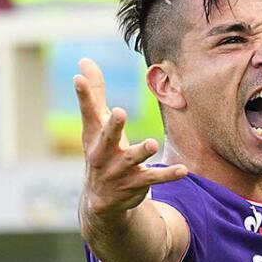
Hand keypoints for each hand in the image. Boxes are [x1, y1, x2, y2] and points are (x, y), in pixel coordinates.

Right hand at [76, 58, 185, 215]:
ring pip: (130, 161)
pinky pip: (153, 179)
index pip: (87, 112)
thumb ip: (94, 94)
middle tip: (119, 112)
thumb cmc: (101, 151)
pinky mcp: (135, 185)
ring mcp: (118, 171)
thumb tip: (84, 60)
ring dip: (141, 152)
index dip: (83, 95)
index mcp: (93, 136)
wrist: (101, 200)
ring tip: (152, 144)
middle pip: (107, 138)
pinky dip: (168, 175)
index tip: (78, 77)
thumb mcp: (96, 125)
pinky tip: (183, 170)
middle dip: (113, 126)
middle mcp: (103, 154)